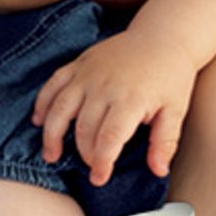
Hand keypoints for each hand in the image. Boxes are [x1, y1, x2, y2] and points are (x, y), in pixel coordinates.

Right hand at [32, 29, 197, 185]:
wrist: (165, 37)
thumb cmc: (171, 76)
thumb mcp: (176, 109)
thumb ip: (165, 141)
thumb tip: (158, 171)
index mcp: (131, 100)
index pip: (108, 139)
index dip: (101, 163)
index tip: (99, 178)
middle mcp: (105, 87)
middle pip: (84, 129)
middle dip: (84, 153)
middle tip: (90, 165)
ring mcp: (88, 74)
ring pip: (60, 109)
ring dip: (52, 135)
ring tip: (52, 155)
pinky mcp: (79, 63)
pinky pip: (53, 85)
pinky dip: (43, 104)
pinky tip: (39, 121)